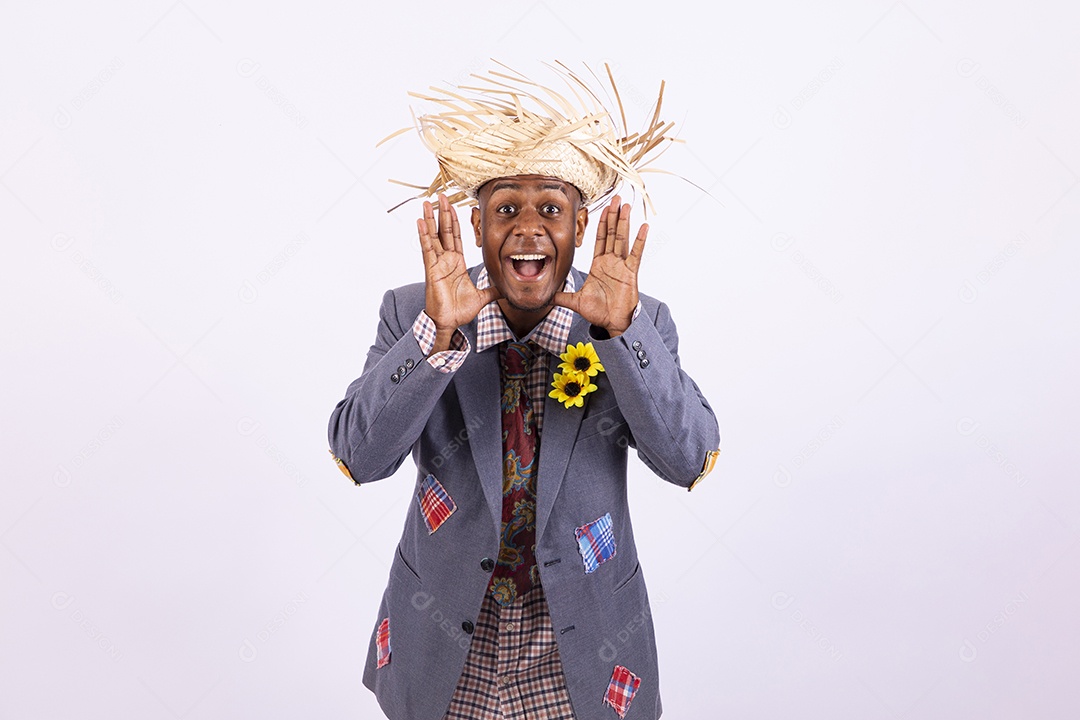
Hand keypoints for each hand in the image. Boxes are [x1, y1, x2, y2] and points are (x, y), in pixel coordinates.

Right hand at [418, 194, 501, 351]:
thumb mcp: (482, 297)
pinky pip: (427, 248)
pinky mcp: (432, 269)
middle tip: (441, 195)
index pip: (456, 237)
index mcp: (457, 263)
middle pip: (445, 231)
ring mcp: (437, 263)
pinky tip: (420, 221)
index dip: (455, 221)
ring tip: (426, 203)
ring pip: (434, 236)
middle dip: (443, 213)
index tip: (453, 206)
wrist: (449, 322)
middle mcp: (446, 260)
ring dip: (430, 218)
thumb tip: (506, 289)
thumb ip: (493, 290)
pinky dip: (424, 234)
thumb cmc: (460, 310)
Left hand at [552, 195, 644, 336]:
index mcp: (599, 265)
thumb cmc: (599, 312)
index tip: (604, 208)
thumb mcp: (575, 301)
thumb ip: (561, 297)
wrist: (612, 323)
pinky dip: (639, 240)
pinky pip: (635, 254)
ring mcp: (621, 266)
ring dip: (624, 222)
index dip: (601, 223)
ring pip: (622, 238)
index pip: (600, 239)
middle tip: (616, 198)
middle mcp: (611, 262)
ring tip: (626, 205)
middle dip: (613, 216)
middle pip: (612, 233)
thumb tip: (545, 297)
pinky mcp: (630, 273)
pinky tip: (643, 227)